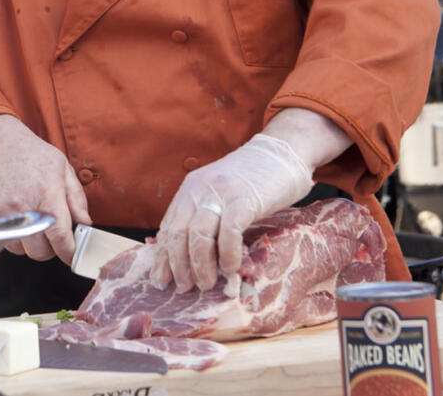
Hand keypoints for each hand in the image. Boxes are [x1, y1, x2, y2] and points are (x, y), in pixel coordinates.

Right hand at [0, 113, 91, 262]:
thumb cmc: (29, 153)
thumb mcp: (61, 167)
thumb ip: (76, 197)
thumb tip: (86, 223)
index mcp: (46, 193)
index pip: (60, 237)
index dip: (68, 251)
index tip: (71, 254)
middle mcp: (23, 206)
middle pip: (40, 251)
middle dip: (50, 248)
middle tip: (52, 235)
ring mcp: (2, 213)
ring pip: (21, 250)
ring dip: (30, 244)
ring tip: (33, 224)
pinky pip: (3, 241)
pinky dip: (13, 238)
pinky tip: (18, 221)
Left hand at [150, 132, 313, 292]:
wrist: (281, 153)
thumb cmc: (253, 180)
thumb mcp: (219, 193)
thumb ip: (205, 216)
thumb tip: (193, 255)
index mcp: (190, 188)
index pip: (168, 226)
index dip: (163, 256)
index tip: (160, 280)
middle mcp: (199, 189)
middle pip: (179, 233)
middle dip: (178, 265)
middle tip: (184, 288)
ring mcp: (221, 193)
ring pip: (199, 235)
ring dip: (200, 266)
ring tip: (206, 284)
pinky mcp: (244, 200)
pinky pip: (228, 233)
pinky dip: (227, 256)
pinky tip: (230, 269)